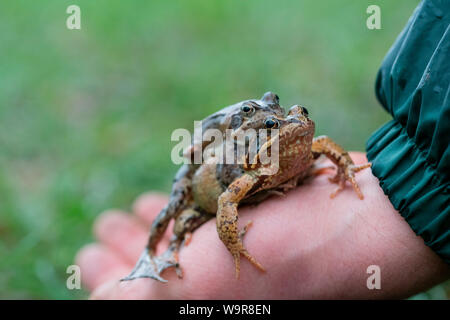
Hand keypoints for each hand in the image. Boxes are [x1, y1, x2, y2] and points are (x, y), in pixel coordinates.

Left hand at [75, 152, 448, 298]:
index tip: (85, 255)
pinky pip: (211, 207)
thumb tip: (96, 297)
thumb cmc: (283, 258)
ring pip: (183, 234)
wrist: (363, 220)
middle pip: (159, 264)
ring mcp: (243, 244)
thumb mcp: (193, 289)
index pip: (140, 293)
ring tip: (126, 211)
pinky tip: (168, 191)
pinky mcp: (262, 213)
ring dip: (151, 223)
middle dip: (125, 249)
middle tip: (101, 232)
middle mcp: (222, 279)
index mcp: (205, 302)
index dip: (106, 276)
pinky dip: (184, 199)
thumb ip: (138, 297)